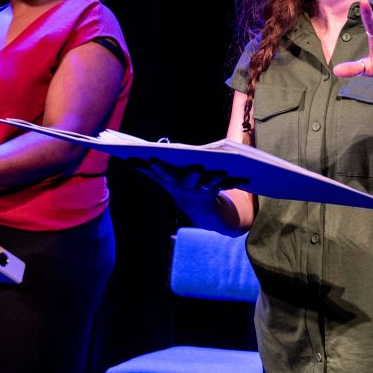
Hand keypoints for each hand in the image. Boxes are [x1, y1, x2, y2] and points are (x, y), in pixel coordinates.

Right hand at [127, 157, 247, 206]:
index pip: (161, 172)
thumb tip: (127, 158)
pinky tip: (246, 177)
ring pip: (208, 182)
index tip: (151, 158)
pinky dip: (236, 180)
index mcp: (171, 180)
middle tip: (193, 167)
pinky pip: (227, 184)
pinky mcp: (216, 191)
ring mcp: (200, 190)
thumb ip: (146, 169)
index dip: (156, 166)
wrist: (203, 214)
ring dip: (216, 177)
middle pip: (185, 178)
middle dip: (189, 173)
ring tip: (222, 171)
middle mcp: (185, 186)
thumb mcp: (163, 179)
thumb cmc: (181, 188)